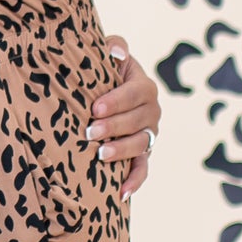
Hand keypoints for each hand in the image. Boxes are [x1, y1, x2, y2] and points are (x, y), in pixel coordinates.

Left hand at [90, 35, 161, 197]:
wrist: (98, 96)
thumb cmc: (99, 73)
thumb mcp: (105, 55)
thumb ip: (113, 47)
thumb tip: (116, 53)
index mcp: (143, 86)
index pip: (137, 92)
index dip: (118, 100)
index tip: (96, 107)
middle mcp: (151, 110)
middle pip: (140, 120)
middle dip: (115, 127)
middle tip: (90, 132)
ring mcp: (148, 134)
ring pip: (142, 144)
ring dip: (123, 151)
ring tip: (101, 155)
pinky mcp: (142, 154)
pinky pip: (143, 169)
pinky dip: (134, 181)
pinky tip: (121, 194)